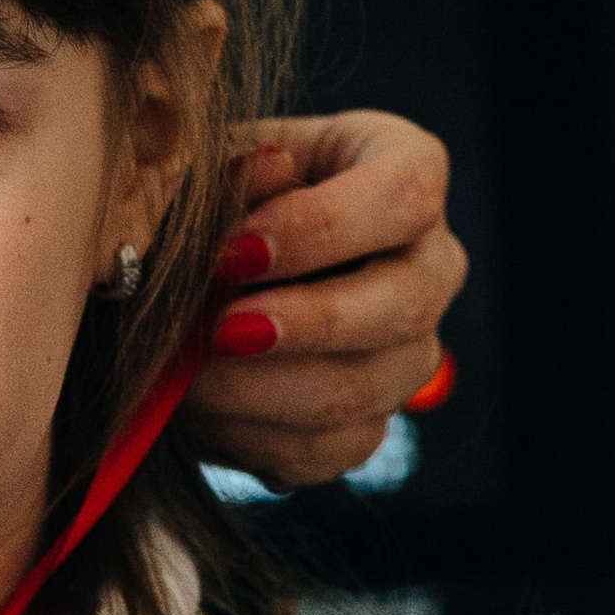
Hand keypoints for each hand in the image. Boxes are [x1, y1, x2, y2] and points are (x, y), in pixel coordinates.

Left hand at [185, 111, 466, 490]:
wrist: (193, 283)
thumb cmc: (212, 200)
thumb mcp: (211, 166)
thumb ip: (234, 168)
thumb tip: (268, 170)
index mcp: (406, 175)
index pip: (407, 195)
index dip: (322, 227)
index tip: (235, 253)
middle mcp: (429, 266)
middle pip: (406, 304)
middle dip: (305, 323)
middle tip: (219, 330)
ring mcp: (408, 353)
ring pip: (361, 388)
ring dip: (258, 388)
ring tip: (184, 372)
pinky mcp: (370, 425)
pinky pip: (325, 448)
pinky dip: (248, 433)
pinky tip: (198, 407)